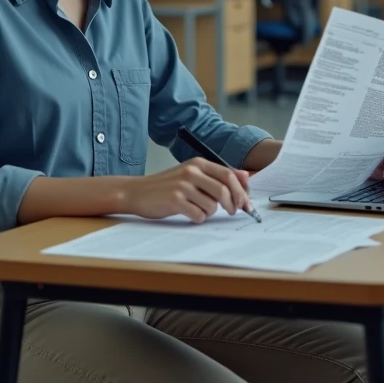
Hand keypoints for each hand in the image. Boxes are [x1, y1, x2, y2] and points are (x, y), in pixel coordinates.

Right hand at [125, 158, 251, 222]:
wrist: (136, 192)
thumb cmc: (167, 185)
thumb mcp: (192, 174)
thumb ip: (216, 175)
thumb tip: (246, 176)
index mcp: (198, 164)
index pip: (229, 174)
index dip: (242, 190)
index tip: (247, 202)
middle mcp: (191, 172)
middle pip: (224, 189)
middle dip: (234, 203)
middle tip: (234, 212)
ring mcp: (182, 186)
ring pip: (212, 205)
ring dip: (211, 212)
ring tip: (199, 210)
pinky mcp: (174, 200)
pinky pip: (198, 215)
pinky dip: (199, 218)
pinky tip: (190, 214)